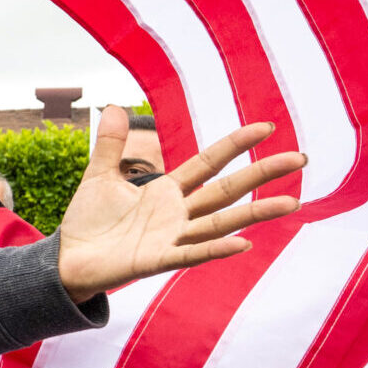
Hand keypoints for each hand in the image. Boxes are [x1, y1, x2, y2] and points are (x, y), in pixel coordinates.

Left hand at [54, 109, 304, 302]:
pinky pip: (191, 255)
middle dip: (263, 174)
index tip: (266, 126)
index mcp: (167, 191)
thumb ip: (110, 145)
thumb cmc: (88, 222)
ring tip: (293, 203)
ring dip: (256, 214)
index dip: (236, 144)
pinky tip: (243, 243)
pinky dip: (215, 249)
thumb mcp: (98, 177)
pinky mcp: (156, 261)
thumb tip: (114, 105)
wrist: (67, 261)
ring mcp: (171, 238)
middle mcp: (177, 214)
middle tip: (301, 158)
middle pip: (228, 190)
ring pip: (221, 222)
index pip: (209, 162)